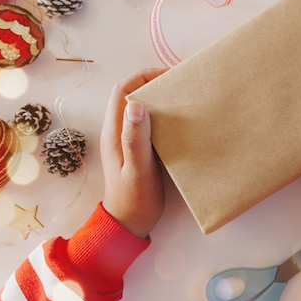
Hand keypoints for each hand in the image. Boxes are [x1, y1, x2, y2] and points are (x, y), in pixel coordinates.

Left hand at [100, 67, 167, 238]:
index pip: (123, 90)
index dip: (144, 76)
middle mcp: (119, 130)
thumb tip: (136, 104)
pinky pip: (150, 123)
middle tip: (182, 84)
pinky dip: (164, 115)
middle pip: (133, 94)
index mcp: (114, 131)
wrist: (129, 224)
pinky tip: (182, 121)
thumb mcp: (137, 169)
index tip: (170, 76)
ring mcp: (128, 139)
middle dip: (155, 83)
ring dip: (160, 99)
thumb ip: (135, 138)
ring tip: (185, 98)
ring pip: (142, 108)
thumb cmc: (134, 198)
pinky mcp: (139, 148)